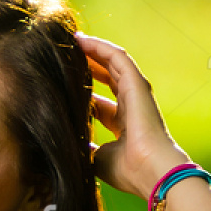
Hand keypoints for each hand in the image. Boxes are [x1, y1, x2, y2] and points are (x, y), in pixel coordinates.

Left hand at [78, 32, 188, 199]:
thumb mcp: (96, 157)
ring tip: (72, 42)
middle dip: (87, 67)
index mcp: (123, 125)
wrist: (150, 171)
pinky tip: (82, 40)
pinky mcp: (137, 84)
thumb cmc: (126, 171)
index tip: (61, 88)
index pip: (100, 104)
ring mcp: (136, 93)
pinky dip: (100, 47)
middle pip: (108, 79)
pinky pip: (118, 58)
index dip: (82, 94)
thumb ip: (84, 146)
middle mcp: (131, 106)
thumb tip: (68, 142)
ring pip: (113, 64)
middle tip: (65, 58)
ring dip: (92, 52)